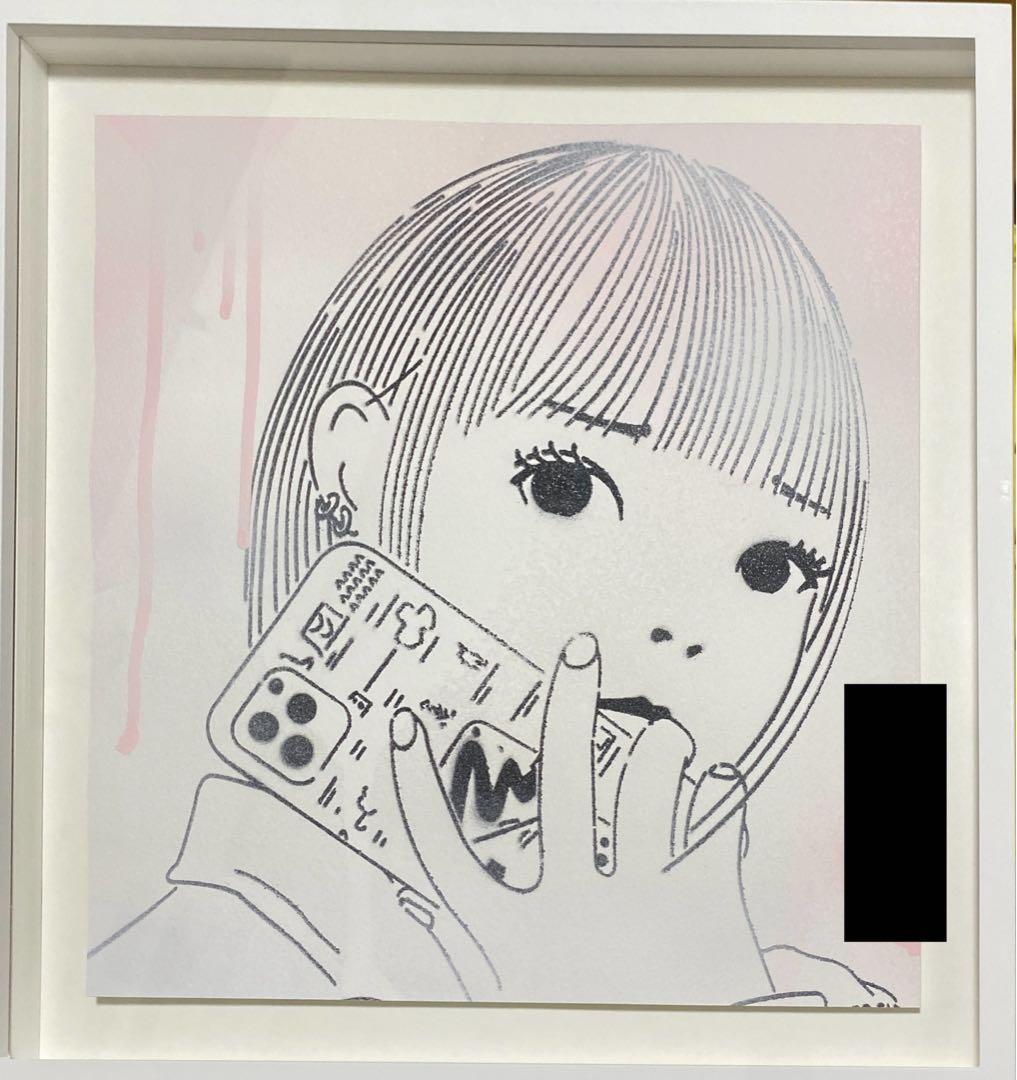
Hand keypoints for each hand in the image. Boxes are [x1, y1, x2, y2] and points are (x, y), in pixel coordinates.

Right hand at [390, 631, 774, 1003]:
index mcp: (520, 938)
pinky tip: (717, 787)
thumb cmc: (592, 1036)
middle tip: (580, 651)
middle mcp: (580, 907)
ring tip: (667, 739)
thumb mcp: (516, 1003)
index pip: (446, 855)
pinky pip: (718, 818)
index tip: (405, 728)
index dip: (415, 787)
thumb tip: (419, 904)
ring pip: (654, 785)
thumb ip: (468, 955)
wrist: (685, 1068)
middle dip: (569, 704)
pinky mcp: (709, 901)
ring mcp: (647, 899)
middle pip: (566, 785)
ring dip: (663, 750)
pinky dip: (719, 794)